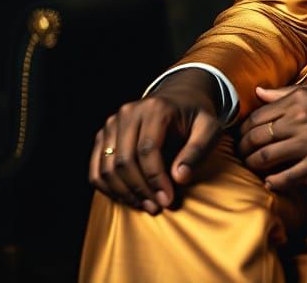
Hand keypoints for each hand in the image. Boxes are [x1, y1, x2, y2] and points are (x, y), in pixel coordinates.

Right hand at [87, 68, 222, 213]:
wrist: (179, 99)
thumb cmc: (195, 117)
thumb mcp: (209, 128)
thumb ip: (198, 150)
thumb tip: (180, 177)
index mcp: (155, 107)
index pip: (147, 150)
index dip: (155, 179)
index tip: (167, 200)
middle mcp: (129, 112)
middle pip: (124, 161)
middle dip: (140, 190)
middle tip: (157, 207)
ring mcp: (112, 123)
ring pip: (107, 168)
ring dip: (124, 193)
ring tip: (146, 205)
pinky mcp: (103, 136)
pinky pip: (97, 170)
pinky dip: (109, 189)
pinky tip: (129, 199)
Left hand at [236, 84, 306, 190]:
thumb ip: (285, 93)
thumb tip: (258, 92)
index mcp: (298, 100)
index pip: (257, 116)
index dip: (243, 129)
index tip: (242, 137)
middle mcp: (300, 120)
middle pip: (255, 137)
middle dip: (243, 149)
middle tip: (242, 156)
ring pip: (266, 157)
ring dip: (253, 166)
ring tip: (252, 169)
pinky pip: (287, 177)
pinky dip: (274, 182)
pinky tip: (271, 183)